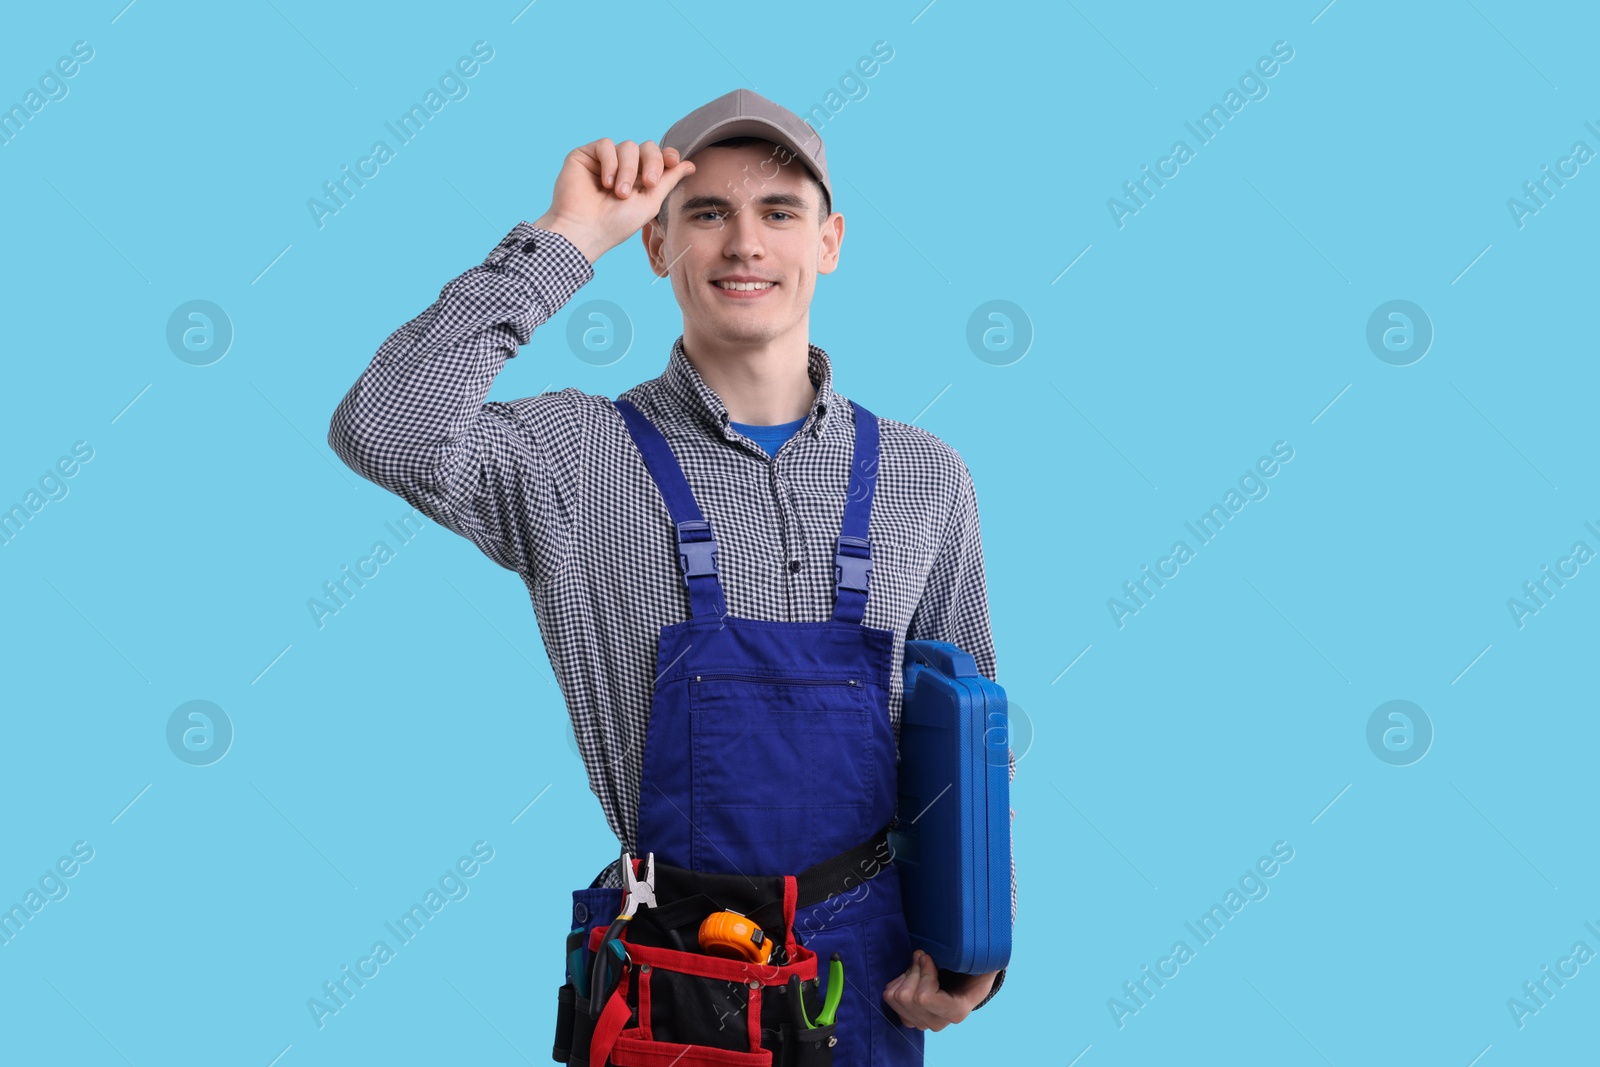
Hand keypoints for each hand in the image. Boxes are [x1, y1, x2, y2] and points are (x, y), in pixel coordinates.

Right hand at [532, 138, 695, 265]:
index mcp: (639, 179)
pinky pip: (605, 144)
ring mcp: (604, 161)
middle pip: (646, 147)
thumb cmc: (616, 224)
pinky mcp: (585, 155)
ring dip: (627, 169)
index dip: (667, 155)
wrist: (584, 230)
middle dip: (651, 162)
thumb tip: (690, 164)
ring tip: (619, 192)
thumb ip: (668, 181)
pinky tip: (605, 182)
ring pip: (627, 146)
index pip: (658, 157)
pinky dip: (610, 162)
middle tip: (647, 184)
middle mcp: (623, 167)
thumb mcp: (650, 203)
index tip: (673, 162)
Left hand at [882, 950, 997, 1031]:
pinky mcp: (909, 1017)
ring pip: (896, 997)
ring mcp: (922, 1022)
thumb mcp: (978, 961)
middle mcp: (938, 1022)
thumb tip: (948, 949)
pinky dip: (897, 981)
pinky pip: (889, 998)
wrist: (968, 979)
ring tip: (918, 964)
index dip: (923, 972)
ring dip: (905, 975)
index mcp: (957, 1010)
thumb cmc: (973, 967)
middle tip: (922, 956)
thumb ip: (968, 957)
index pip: (924, 998)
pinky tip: (911, 975)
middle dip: (913, 969)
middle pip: (907, 997)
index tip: (928, 956)